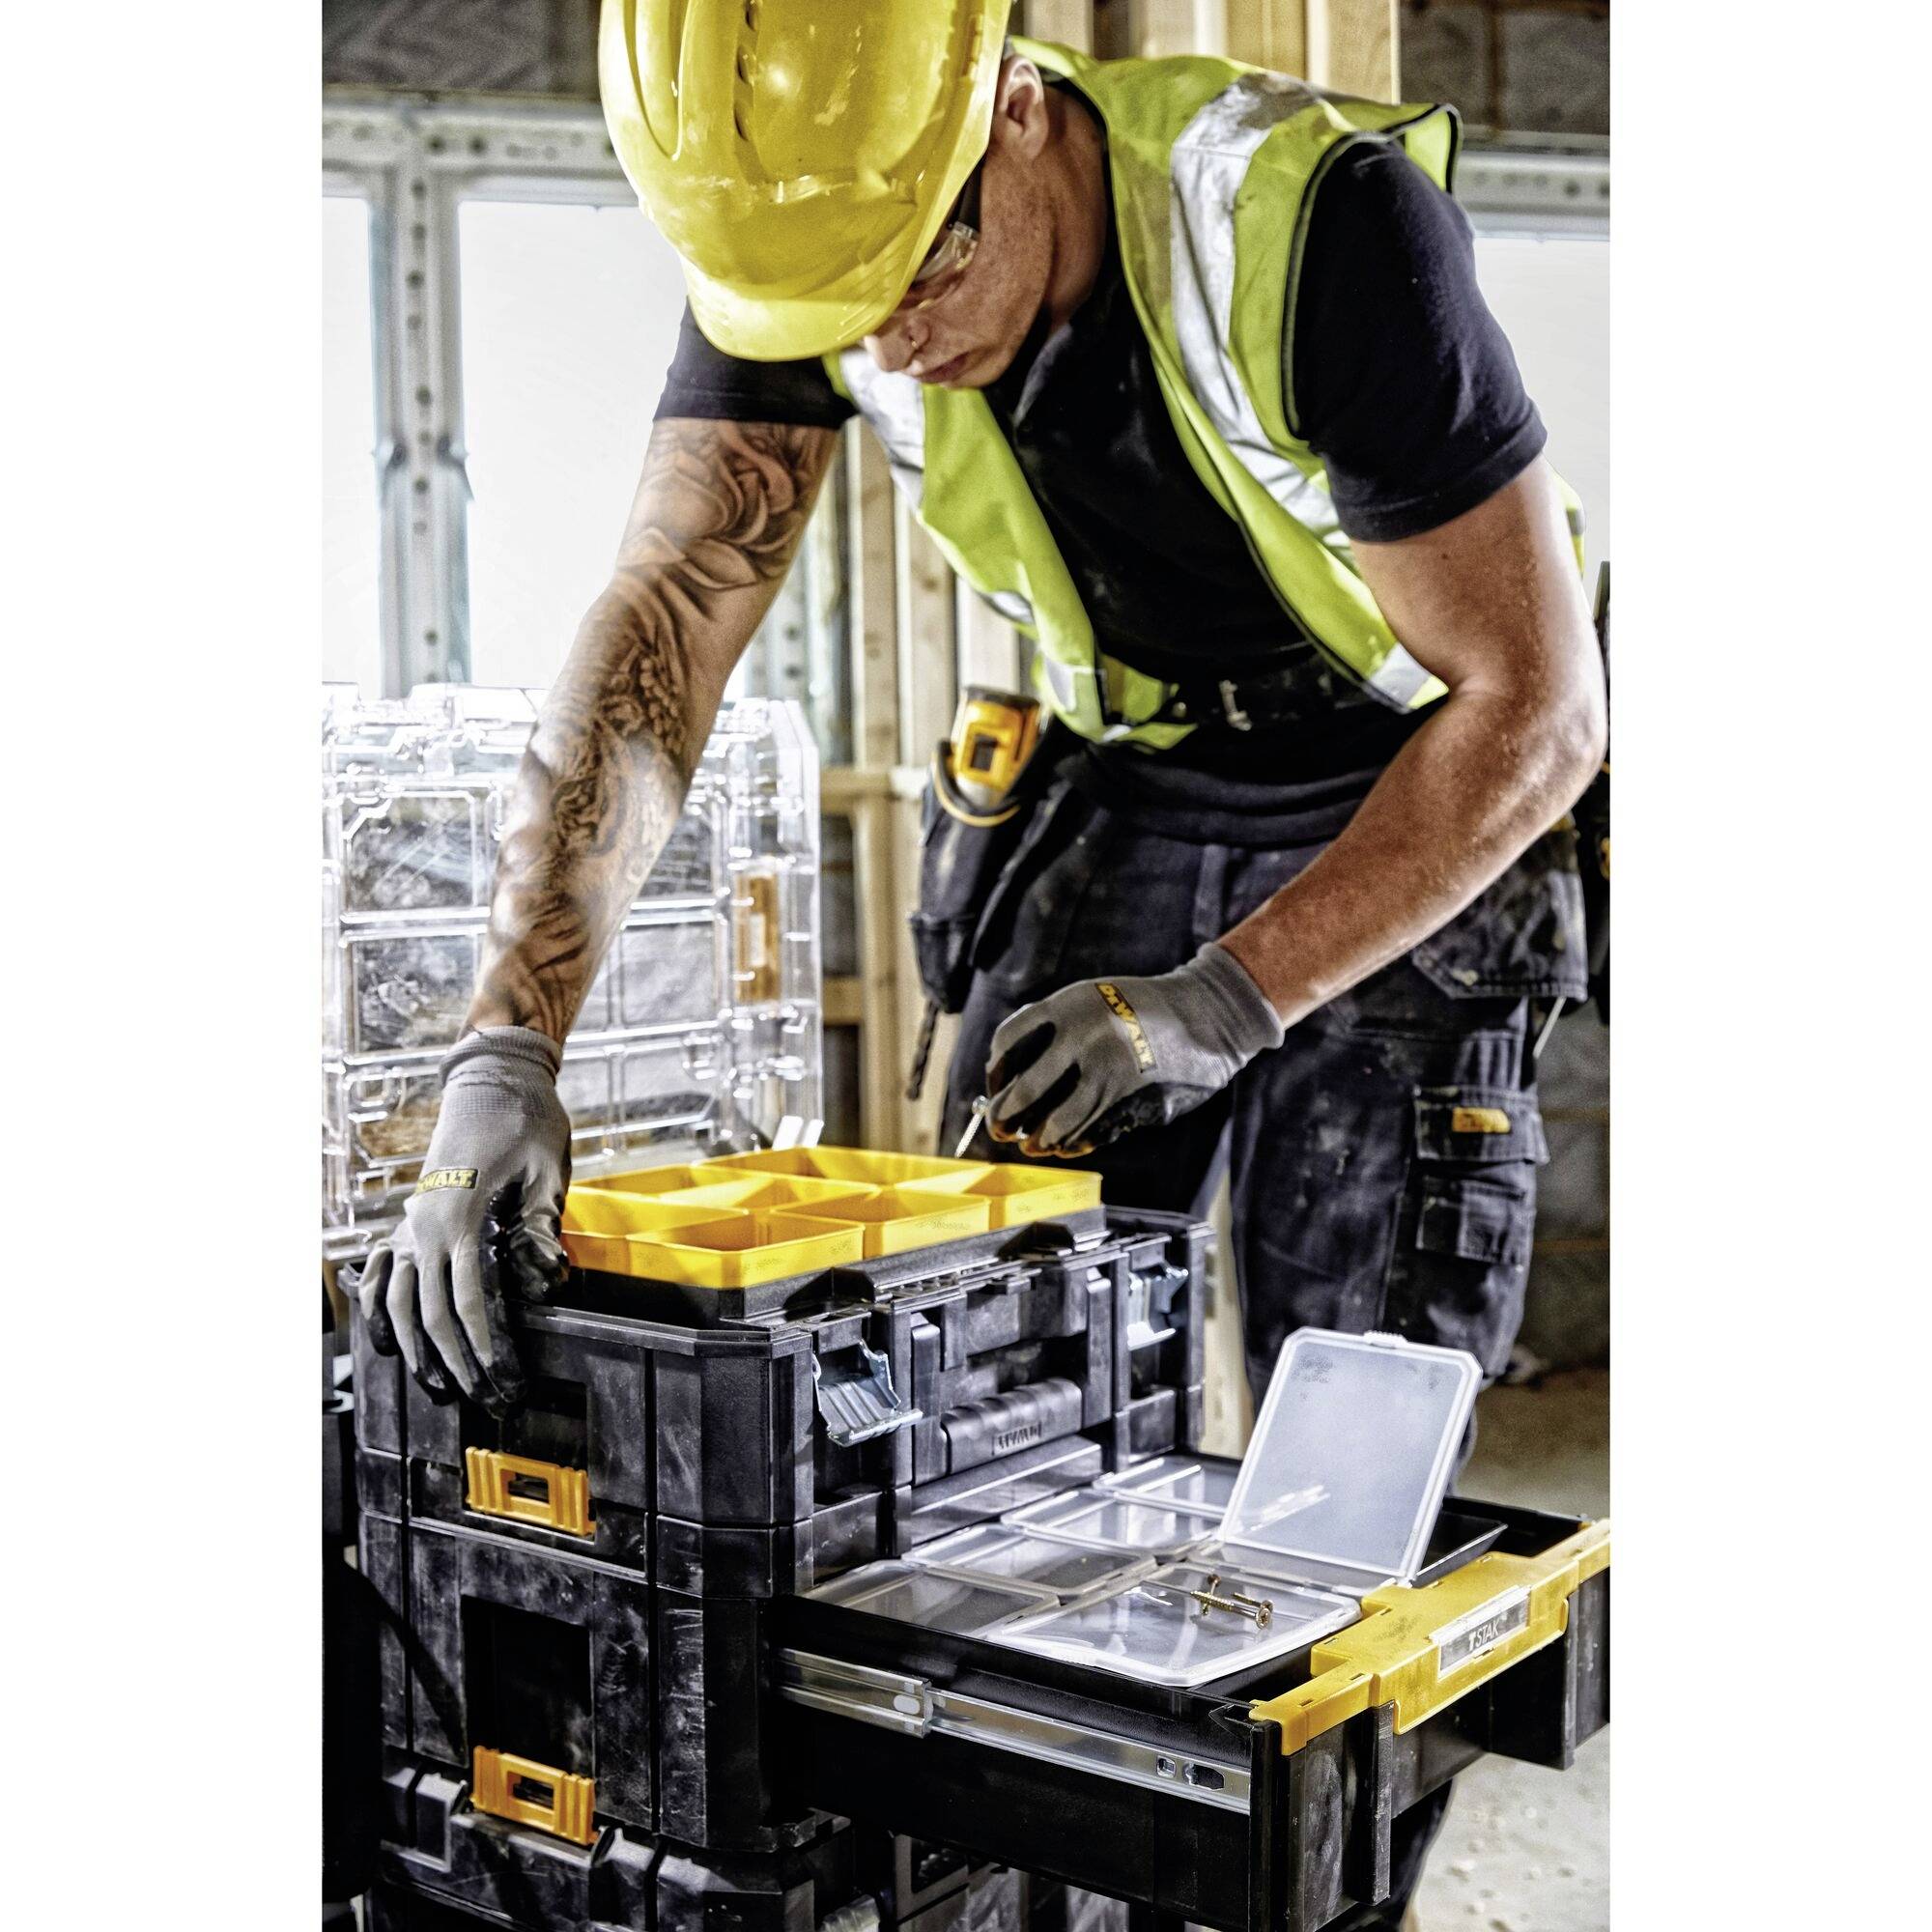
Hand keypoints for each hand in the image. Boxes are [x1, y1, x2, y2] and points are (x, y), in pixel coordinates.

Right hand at [356, 1027, 571, 1414]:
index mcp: (461, 1214)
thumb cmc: (526, 1120)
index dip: (483, 1342)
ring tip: (439, 1385)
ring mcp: (411, 1222)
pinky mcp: (410, 1218)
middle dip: (457, 1360)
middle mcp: (425, 1224)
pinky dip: (380, 1309)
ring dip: (415, 1348)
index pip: (469, 1296)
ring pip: (398, 1300)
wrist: (491, 1078)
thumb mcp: (547, 1168)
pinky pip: (383, 1273)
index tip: (498, 1376)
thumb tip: (548, 1275)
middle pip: (431, 1310)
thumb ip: (542, 1223)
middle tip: (485, 1397)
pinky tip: (388, 1340)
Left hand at [985, 943, 1283, 1156]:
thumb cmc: (1142, 1009)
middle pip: (1027, 1086)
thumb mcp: (1093, 1000)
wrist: (1206, 1014)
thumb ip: (1055, 1029)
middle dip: (1007, 1113)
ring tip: (1033, 1145)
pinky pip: (1091, 1128)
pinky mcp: (1132, 1095)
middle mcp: (1084, 1033)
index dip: (996, 1070)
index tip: (995, 1086)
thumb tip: (1011, 1077)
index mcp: (1069, 1003)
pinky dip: (1074, 1141)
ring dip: (1040, 1137)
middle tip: (1001, 1127)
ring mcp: (1109, 1067)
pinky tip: (1065, 1145)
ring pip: (1058, 1118)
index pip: (1010, 1040)